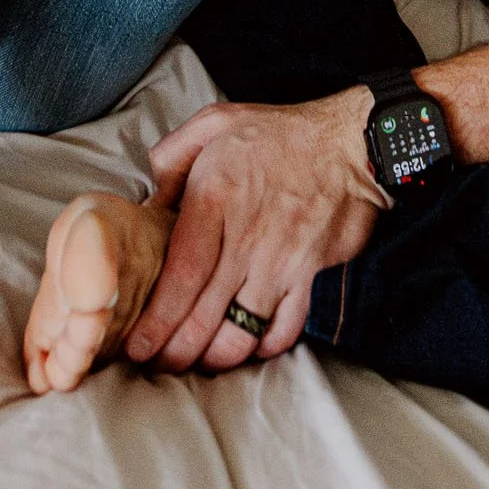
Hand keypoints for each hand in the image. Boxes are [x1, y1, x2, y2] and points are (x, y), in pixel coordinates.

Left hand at [123, 90, 386, 374]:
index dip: (157, 321)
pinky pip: (284, 330)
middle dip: (176, 352)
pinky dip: (263, 348)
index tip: (138, 347)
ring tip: (198, 361)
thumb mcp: (214, 123)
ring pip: (242, 333)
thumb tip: (147, 206)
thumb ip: (171, 158)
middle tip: (159, 365)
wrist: (350, 141)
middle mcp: (246, 238)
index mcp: (214, 198)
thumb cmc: (278, 132)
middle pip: (204, 316)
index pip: (180, 276)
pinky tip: (247, 347)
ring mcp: (282, 262)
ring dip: (216, 358)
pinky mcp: (312, 276)